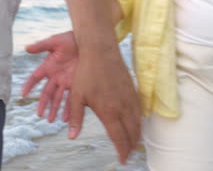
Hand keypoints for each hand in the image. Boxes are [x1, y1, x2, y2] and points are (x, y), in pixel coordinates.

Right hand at [22, 31, 76, 122]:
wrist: (88, 42)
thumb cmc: (69, 39)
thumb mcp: (55, 41)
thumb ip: (41, 46)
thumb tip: (26, 48)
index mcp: (48, 66)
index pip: (35, 77)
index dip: (29, 85)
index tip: (23, 94)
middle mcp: (55, 76)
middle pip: (46, 93)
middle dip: (43, 104)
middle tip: (39, 114)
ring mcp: (65, 81)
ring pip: (58, 98)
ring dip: (54, 109)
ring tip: (51, 120)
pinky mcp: (76, 84)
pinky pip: (72, 98)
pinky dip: (68, 108)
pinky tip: (67, 118)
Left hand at [70, 45, 141, 163]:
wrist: (100, 51)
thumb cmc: (85, 73)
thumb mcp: (77, 96)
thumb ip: (76, 118)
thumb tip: (72, 137)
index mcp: (108, 111)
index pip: (118, 138)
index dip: (121, 151)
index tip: (122, 160)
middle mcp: (122, 107)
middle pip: (131, 133)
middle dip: (130, 147)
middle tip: (128, 156)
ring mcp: (130, 98)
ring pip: (138, 123)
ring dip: (137, 136)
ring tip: (133, 144)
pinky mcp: (133, 90)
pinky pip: (140, 111)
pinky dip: (139, 122)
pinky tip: (136, 124)